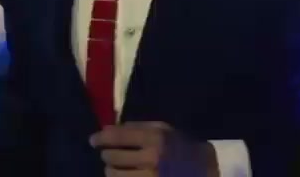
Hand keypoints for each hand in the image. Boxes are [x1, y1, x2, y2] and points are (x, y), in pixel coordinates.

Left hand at [90, 122, 218, 176]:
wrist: (206, 173)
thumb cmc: (185, 148)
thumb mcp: (167, 130)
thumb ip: (139, 127)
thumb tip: (108, 130)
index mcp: (155, 139)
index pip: (117, 137)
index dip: (100, 138)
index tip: (93, 140)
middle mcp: (150, 159)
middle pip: (111, 157)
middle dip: (107, 155)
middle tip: (110, 155)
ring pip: (113, 175)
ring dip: (112, 171)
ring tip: (118, 168)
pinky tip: (126, 175)